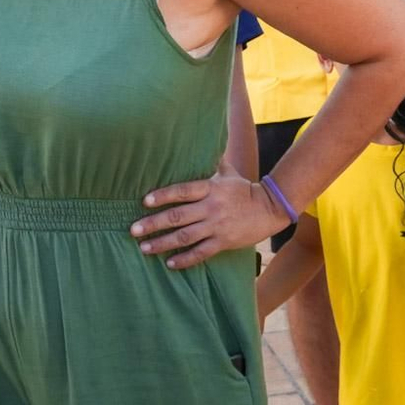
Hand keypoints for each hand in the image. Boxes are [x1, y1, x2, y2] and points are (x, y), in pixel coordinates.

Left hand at [131, 170, 287, 269]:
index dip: (163, 195)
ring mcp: (217, 226)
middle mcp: (212, 207)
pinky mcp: (224, 241)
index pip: (183, 190)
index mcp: (212, 188)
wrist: (271, 209)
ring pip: (185, 236)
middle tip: (133, 230)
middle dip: (153, 224)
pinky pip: (201, 252)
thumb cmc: (245, 189)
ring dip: (163, 243)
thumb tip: (201, 141)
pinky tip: (170, 263)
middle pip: (177, 216)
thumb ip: (213, 161)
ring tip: (144, 248)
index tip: (145, 201)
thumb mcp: (229, 173)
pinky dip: (184, 259)